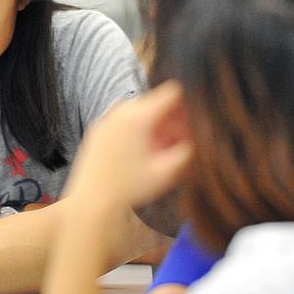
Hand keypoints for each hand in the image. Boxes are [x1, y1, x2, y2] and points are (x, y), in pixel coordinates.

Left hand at [65, 82, 193, 208]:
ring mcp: (107, 117)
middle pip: (158, 104)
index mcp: (138, 115)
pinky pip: (126, 121)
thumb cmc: (130, 188)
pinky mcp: (98, 127)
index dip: (188, 107)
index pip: (173, 92)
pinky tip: (138, 157)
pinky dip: (137, 133)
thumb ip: (190, 149)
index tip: (190, 129)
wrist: (91, 201)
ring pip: (142, 113)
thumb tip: (202, 133)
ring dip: (156, 129)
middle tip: (176, 148)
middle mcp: (121, 109)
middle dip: (172, 122)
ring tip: (156, 156)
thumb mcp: (168, 172)